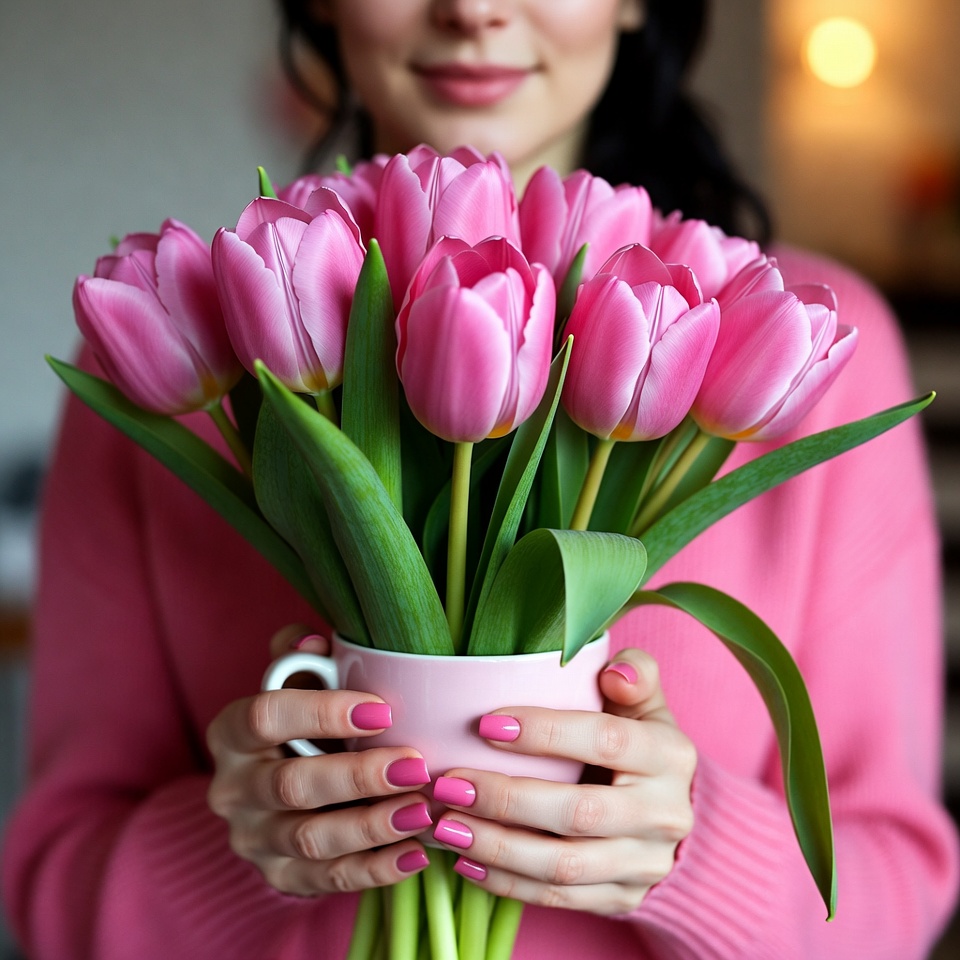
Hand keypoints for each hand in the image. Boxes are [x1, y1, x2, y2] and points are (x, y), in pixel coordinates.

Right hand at [206, 626, 433, 895]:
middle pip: (291, 785)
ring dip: (372, 826)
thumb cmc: (305, 724)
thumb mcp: (299, 683)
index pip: (265, 717)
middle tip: (414, 766)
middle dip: (358, 777)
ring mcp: (254, 839)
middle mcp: (233, 789)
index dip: (321, 712)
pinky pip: (328, 879)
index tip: (381, 710)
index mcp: (231, 733)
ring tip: (422, 811)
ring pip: (311, 839)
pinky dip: (376, 869)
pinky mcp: (280, 878)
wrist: (286, 792)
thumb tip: (314, 642)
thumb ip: (303, 659)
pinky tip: (417, 851)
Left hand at [430, 648, 695, 915]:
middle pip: (579, 812)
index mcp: (668, 755)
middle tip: (449, 785)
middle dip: (506, 800)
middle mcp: (664, 814)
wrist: (673, 814)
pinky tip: (466, 861)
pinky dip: (508, 883)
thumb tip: (613, 672)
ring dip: (497, 847)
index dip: (546, 732)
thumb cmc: (639, 743)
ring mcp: (645, 864)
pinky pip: (560, 898)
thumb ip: (633, 673)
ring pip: (564, 865)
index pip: (606, 740)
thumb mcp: (645, 702)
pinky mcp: (623, 899)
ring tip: (446, 826)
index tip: (486, 725)